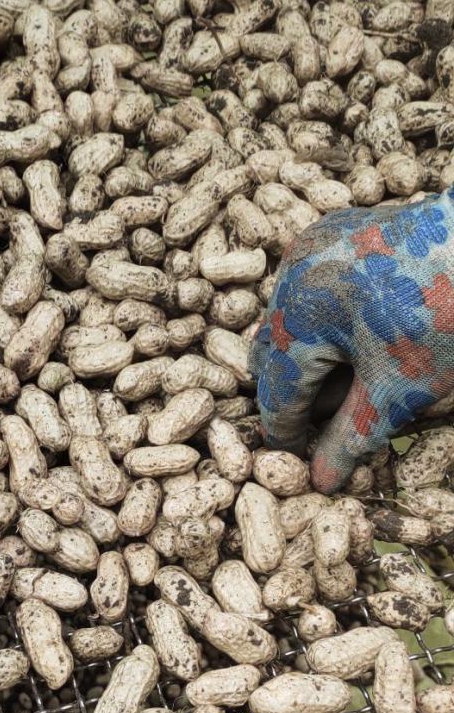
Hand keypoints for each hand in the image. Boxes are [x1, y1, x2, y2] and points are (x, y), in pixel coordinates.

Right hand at [251, 191, 453, 492]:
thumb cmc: (445, 316)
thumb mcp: (398, 390)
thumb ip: (351, 436)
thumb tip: (320, 480)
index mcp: (297, 316)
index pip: (276, 392)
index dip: (289, 433)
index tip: (304, 460)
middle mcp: (291, 275)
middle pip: (274, 352)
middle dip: (301, 392)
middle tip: (336, 421)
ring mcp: (311, 248)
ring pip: (292, 320)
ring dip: (315, 357)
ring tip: (361, 379)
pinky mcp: (334, 232)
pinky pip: (312, 288)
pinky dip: (329, 320)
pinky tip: (368, 338)